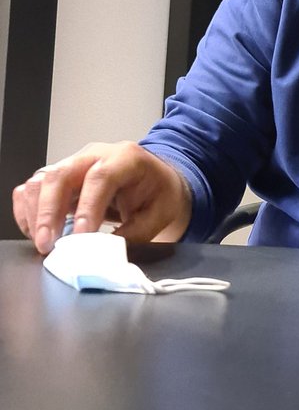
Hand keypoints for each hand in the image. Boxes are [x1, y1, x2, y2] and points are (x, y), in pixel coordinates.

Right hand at [12, 141, 191, 254]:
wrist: (158, 179)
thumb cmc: (160, 193)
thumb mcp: (159, 214)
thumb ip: (134, 232)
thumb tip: (104, 253)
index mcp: (126, 158)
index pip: (99, 178)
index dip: (86, 207)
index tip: (79, 236)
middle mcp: (94, 156)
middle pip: (60, 174)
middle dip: (49, 212)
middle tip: (48, 244)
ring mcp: (74, 163)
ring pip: (41, 180)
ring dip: (35, 213)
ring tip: (42, 242)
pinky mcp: (61, 176)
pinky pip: (33, 187)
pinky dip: (28, 210)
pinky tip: (35, 231)